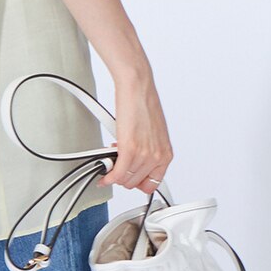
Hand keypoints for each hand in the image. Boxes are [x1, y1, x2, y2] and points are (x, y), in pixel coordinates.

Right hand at [98, 71, 172, 193]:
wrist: (138, 88)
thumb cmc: (144, 104)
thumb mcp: (153, 134)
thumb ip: (147, 152)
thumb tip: (134, 162)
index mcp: (166, 154)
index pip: (153, 183)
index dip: (137, 183)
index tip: (128, 178)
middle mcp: (157, 156)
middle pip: (136, 183)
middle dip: (123, 178)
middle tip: (116, 167)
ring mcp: (144, 154)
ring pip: (125, 180)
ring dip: (114, 176)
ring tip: (110, 162)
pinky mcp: (130, 149)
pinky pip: (117, 173)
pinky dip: (108, 176)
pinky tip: (104, 173)